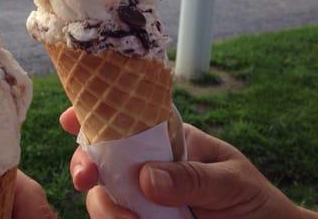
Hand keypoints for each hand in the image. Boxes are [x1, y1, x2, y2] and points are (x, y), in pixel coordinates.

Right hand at [60, 107, 315, 218]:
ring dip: (104, 205)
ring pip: (103, 196)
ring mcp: (142, 198)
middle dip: (84, 164)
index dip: (92, 116)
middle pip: (101, 160)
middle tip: (87, 178)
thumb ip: (191, 176)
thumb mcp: (229, 180)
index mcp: (166, 140)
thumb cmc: (252, 199)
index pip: (125, 120)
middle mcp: (146, 166)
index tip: (69, 120)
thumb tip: (146, 178)